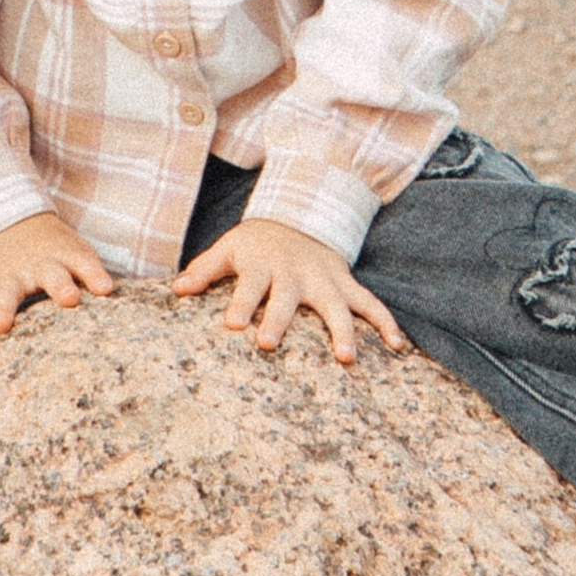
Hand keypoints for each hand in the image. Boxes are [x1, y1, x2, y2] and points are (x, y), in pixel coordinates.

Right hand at [0, 210, 114, 340]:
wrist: (9, 220)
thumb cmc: (56, 250)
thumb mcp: (76, 252)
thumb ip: (93, 276)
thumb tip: (117, 300)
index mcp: (66, 256)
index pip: (84, 262)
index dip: (95, 274)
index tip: (105, 289)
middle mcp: (39, 266)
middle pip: (51, 275)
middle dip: (60, 286)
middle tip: (69, 299)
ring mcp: (11, 276)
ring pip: (7, 293)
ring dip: (5, 309)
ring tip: (2, 327)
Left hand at [173, 219, 405, 365]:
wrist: (299, 217)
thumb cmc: (256, 244)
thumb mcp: (228, 248)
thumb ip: (204, 270)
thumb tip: (177, 289)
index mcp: (262, 265)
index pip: (249, 286)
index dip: (241, 304)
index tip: (233, 325)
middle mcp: (294, 274)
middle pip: (286, 299)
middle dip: (279, 320)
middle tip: (269, 344)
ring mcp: (324, 280)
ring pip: (336, 306)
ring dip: (342, 331)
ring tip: (346, 358)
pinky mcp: (345, 285)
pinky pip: (370, 304)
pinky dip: (386, 322)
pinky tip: (398, 346)